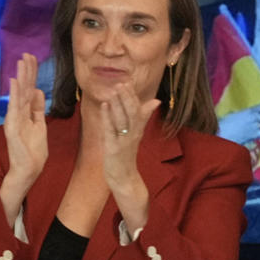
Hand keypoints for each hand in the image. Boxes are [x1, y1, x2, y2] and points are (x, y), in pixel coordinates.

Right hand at [0, 53, 48, 227]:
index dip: (31, 74)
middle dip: (26, 71)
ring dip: (20, 77)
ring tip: (21, 62)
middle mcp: (18, 113)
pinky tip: (15, 81)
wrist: (28, 170)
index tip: (32, 58)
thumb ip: (37, 108)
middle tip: (27, 53)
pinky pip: (14, 107)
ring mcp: (14, 119)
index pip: (29, 89)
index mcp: (26, 113)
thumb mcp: (40, 125)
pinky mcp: (12, 127)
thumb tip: (37, 90)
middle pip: (24, 88)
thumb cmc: (33, 151)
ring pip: (18, 94)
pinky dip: (15, 94)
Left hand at [97, 85, 155, 233]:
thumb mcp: (136, 134)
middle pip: (133, 112)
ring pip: (123, 119)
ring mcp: (124, 141)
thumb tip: (155, 100)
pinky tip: (104, 106)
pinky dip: (107, 117)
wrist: (124, 178)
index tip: (128, 81)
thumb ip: (143, 117)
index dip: (133, 96)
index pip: (138, 109)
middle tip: (121, 83)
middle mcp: (133, 133)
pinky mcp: (114, 148)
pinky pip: (111, 130)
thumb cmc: (127, 154)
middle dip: (127, 97)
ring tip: (113, 90)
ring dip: (118, 104)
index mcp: (138, 129)